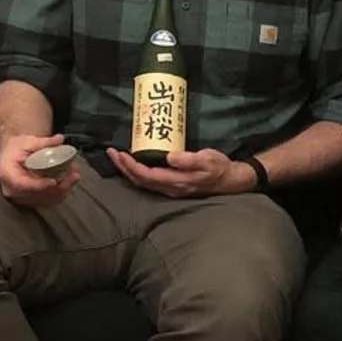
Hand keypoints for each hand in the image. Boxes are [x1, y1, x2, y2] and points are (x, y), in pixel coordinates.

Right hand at [0, 133, 79, 208]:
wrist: (12, 155)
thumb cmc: (16, 148)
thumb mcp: (27, 141)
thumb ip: (43, 142)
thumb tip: (59, 139)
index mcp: (7, 174)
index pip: (22, 184)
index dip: (39, 185)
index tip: (54, 181)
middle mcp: (12, 190)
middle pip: (37, 194)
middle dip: (58, 186)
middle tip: (73, 174)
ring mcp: (21, 198)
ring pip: (45, 200)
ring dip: (63, 190)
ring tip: (75, 176)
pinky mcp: (30, 201)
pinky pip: (47, 202)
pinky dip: (60, 194)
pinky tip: (70, 183)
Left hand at [107, 147, 244, 197]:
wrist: (230, 181)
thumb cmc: (218, 168)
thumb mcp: (207, 160)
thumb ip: (189, 160)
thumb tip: (170, 157)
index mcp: (176, 181)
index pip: (146, 176)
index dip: (131, 166)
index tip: (121, 154)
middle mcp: (169, 188)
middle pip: (139, 181)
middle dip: (123, 167)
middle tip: (111, 152)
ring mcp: (170, 188)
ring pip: (142, 182)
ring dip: (128, 170)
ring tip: (117, 157)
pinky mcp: (172, 184)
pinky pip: (148, 180)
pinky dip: (137, 171)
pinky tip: (133, 163)